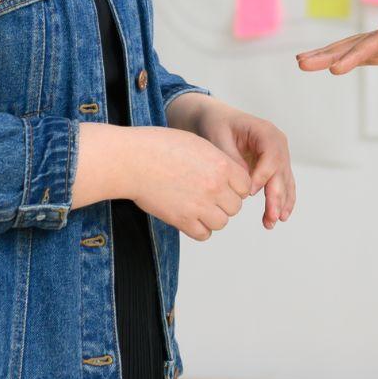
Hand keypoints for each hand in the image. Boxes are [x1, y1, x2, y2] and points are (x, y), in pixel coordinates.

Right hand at [128, 127, 253, 241]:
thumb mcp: (196, 144)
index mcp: (221, 165)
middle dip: (223, 203)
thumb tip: (228, 176)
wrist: (132, 159)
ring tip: (196, 207)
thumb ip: (217, 161)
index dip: (234, 187)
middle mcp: (215, 186)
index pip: (245, 186)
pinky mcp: (182, 220)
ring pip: (221, 222)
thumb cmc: (159, 147)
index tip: (221, 185)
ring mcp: (199, 205)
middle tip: (205, 196)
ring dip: (212, 217)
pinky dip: (198, 229)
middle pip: (235, 206)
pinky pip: (203, 234)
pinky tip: (188, 217)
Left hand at [172, 96, 297, 227]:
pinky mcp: (275, 166)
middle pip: (282, 172)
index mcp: (266, 132)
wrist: (217, 119)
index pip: (272, 157)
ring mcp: (279, 155)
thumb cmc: (217, 124)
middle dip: (276, 196)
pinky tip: (280, 216)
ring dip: (280, 203)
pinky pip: (283, 184)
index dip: (262, 176)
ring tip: (271, 222)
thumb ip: (231, 157)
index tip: (249, 193)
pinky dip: (282, 200)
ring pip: (285, 182)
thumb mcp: (218, 136)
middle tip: (271, 217)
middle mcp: (278, 143)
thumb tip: (244, 182)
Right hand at [295, 0, 377, 72]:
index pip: (376, 43)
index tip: (334, 67)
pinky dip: (350, 59)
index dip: (355, 55)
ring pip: (358, 48)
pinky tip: (332, 63)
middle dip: (329, 53)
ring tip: (302, 63)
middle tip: (300, 63)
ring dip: (332, 55)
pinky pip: (371, 56)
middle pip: (357, 43)